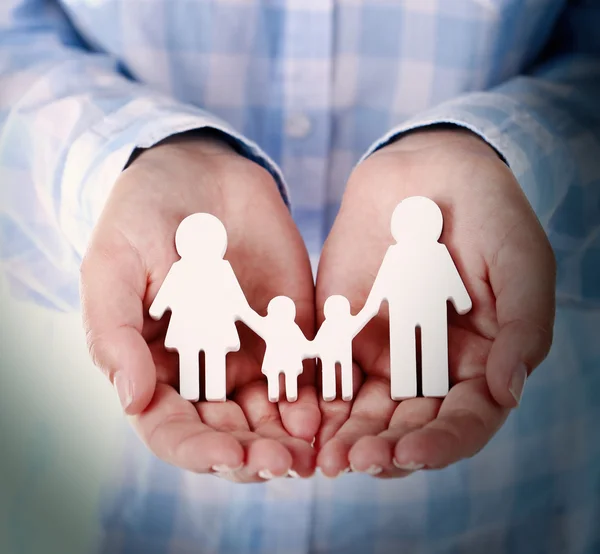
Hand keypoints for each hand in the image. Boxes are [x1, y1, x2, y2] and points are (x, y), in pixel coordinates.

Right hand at [81, 133, 318, 481]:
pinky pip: (305, 374)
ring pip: (270, 415)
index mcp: (155, 366)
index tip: (227, 456)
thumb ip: (116, 331)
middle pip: (228, 433)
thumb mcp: (114, 265)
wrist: (200, 172)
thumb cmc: (142, 216)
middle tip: (282, 464)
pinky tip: (329, 410)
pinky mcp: (288, 330)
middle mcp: (204, 371)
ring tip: (312, 452)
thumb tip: (131, 399)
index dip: (197, 451)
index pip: (172, 428)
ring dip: (290, 439)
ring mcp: (250, 353)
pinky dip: (318, 398)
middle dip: (253, 454)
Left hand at [315, 127, 555, 476]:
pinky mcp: (344, 331)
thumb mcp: (520, 262)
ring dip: (345, 437)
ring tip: (323, 457)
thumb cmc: (488, 212)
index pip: (466, 420)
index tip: (410, 453)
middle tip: (354, 462)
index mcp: (481, 361)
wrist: (427, 170)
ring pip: (365, 411)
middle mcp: (431, 368)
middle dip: (383, 450)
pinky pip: (328, 372)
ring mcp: (385, 351)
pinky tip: (298, 416)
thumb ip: (522, 326)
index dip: (441, 444)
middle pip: (409, 427)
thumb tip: (508, 393)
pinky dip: (314, 398)